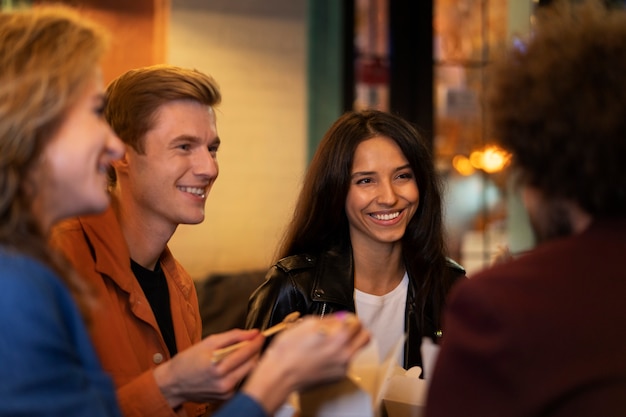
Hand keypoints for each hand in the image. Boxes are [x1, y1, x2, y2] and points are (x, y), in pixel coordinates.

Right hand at [153, 328, 263, 407]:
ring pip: (248, 373)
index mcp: (218, 367)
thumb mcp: (208, 342)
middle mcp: (224, 382)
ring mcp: (226, 392)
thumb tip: (252, 332)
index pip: (246, 352)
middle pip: (252, 364)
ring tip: (241, 352)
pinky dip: (240, 371)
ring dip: (249, 360)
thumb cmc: (188, 361)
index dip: (256, 341)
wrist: (173, 383)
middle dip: (256, 351)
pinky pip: (240, 380)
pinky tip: (232, 366)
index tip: (260, 334)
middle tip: (253, 341)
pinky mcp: (226, 397)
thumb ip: (233, 336)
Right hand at [242, 312, 369, 413]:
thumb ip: (329, 319)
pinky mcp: (339, 377)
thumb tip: (340, 317)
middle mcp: (345, 352)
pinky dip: (340, 357)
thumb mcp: (306, 324)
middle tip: (345, 329)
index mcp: (339, 336)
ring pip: (357, 350)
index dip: (347, 318)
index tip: (342, 319)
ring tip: (332, 343)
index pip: (356, 321)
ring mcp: (343, 366)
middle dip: (356, 330)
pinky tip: (325, 355)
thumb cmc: (288, 351)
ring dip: (350, 343)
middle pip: (365, 336)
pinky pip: (347, 362)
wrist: (280, 375)